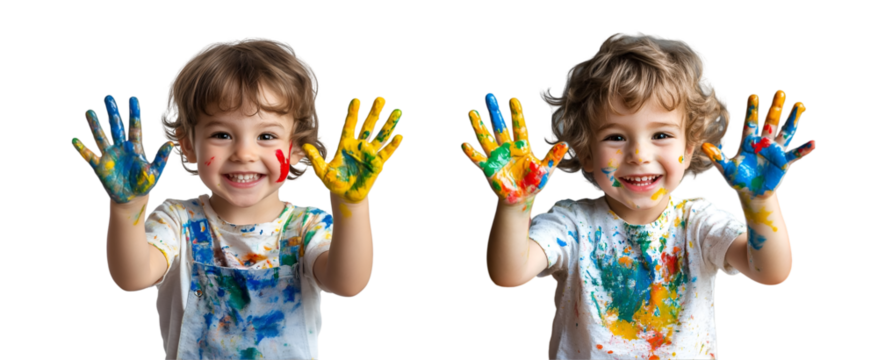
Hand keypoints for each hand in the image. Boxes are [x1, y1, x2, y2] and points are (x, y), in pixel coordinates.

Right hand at [71, 95, 173, 203]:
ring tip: (89, 112)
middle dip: (113, 112)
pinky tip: (74, 140)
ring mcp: (109, 155)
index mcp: (136, 146)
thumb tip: (170, 144)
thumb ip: (161, 158)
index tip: (133, 98)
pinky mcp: (100, 166)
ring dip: (95, 125)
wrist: (132, 197)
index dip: (134, 113)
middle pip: (116, 126)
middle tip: (108, 97)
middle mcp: (121, 146)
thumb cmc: (144, 182)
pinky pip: (89, 156)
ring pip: (101, 136)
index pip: (135, 126)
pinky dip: (82, 149)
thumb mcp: (155, 171)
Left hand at [303, 96, 403, 202]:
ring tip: (397, 112)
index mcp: (344, 144)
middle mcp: (359, 145)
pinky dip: (393, 146)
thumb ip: (316, 159)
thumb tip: (305, 146)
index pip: (349, 126)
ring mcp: (370, 154)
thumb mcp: (322, 172)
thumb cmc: (333, 182)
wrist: (346, 195)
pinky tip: (400, 137)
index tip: (356, 100)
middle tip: (380, 99)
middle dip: (374, 113)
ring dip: (389, 124)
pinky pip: (386, 153)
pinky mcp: (377, 164)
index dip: (353, 113)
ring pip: (380, 136)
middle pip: (368, 126)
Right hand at [460, 91, 567, 204]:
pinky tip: (464, 144)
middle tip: (488, 95)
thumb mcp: (546, 170)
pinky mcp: (489, 169)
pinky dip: (471, 153)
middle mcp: (507, 148)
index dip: (516, 113)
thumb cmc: (534, 183)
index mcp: (522, 146)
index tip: (513, 99)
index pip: (519, 126)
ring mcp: (497, 157)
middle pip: (500, 127)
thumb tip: (565, 144)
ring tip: (472, 112)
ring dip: (479, 126)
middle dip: (494, 112)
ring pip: (486, 139)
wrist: (521, 200)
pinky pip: (479, 159)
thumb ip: (553, 157)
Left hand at [701, 90, 815, 197]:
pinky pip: (795, 154)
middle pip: (769, 122)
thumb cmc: (738, 179)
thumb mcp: (727, 169)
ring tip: (800, 105)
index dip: (751, 109)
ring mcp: (775, 150)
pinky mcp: (784, 162)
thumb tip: (704, 146)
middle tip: (780, 91)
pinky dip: (804, 149)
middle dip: (775, 108)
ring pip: (785, 131)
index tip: (753, 94)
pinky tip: (813, 143)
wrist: (752, 193)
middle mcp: (763, 142)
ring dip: (792, 119)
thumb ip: (717, 158)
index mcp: (748, 142)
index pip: (749, 122)